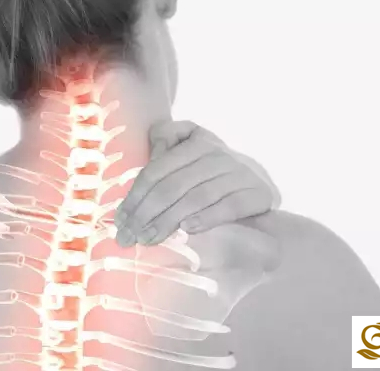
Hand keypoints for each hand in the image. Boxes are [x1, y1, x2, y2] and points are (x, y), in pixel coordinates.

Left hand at [114, 120, 280, 246]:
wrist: (259, 188)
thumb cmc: (212, 174)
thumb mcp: (188, 152)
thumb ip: (165, 146)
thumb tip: (143, 160)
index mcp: (197, 141)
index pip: (157, 170)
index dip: (135, 195)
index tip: (119, 221)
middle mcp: (219, 154)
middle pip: (173, 185)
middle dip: (146, 213)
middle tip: (128, 237)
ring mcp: (240, 173)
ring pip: (197, 197)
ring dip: (169, 220)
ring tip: (149, 239)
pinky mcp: (258, 193)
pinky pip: (229, 206)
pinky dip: (207, 218)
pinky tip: (187, 229)